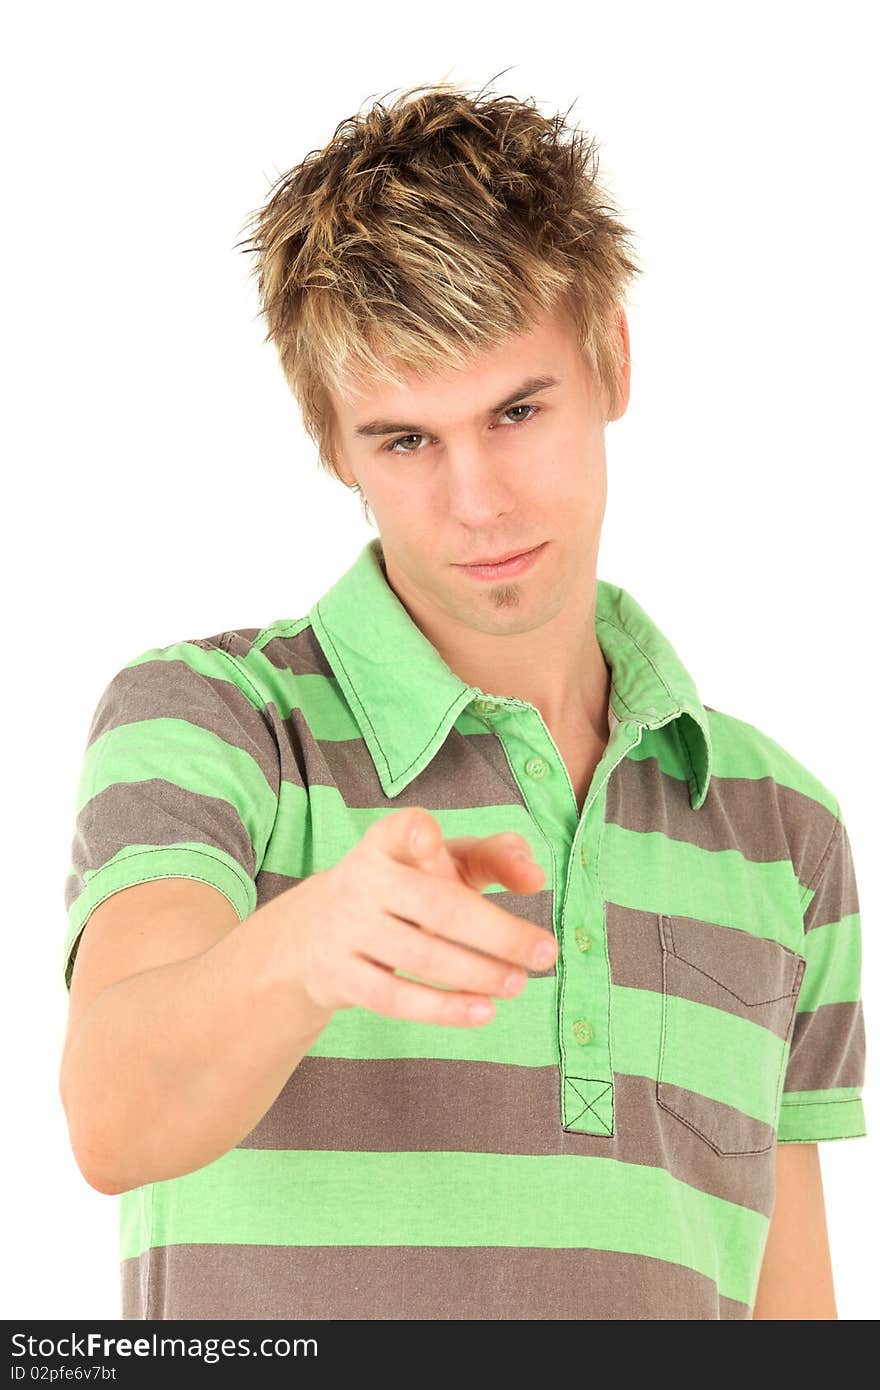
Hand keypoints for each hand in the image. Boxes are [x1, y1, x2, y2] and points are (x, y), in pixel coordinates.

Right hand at [290, 807, 554, 1027]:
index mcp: (388, 843)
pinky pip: (395, 997)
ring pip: (422, 956)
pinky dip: (443, 1008)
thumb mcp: (439, 861)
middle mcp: (363, 880)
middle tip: (546, 952)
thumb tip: (534, 876)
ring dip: (478, 973)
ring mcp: (348, 930)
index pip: (402, 831)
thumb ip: (493, 856)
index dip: (416, 836)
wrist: (312, 932)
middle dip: (497, 933)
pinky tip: (483, 1012)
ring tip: (519, 982)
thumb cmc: (402, 888)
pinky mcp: (340, 975)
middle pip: (437, 906)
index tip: (431, 839)